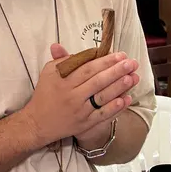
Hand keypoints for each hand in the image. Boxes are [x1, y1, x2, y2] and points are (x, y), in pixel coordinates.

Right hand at [22, 44, 139, 147]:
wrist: (37, 123)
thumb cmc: (45, 94)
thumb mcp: (49, 73)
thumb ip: (62, 60)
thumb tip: (68, 47)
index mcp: (63, 81)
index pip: (88, 68)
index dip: (105, 61)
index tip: (120, 54)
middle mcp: (72, 96)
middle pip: (98, 81)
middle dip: (117, 71)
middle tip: (131, 63)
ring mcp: (80, 111)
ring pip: (102, 97)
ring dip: (119, 87)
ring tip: (133, 77)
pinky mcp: (85, 124)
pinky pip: (102, 115)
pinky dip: (115, 108)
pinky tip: (126, 99)